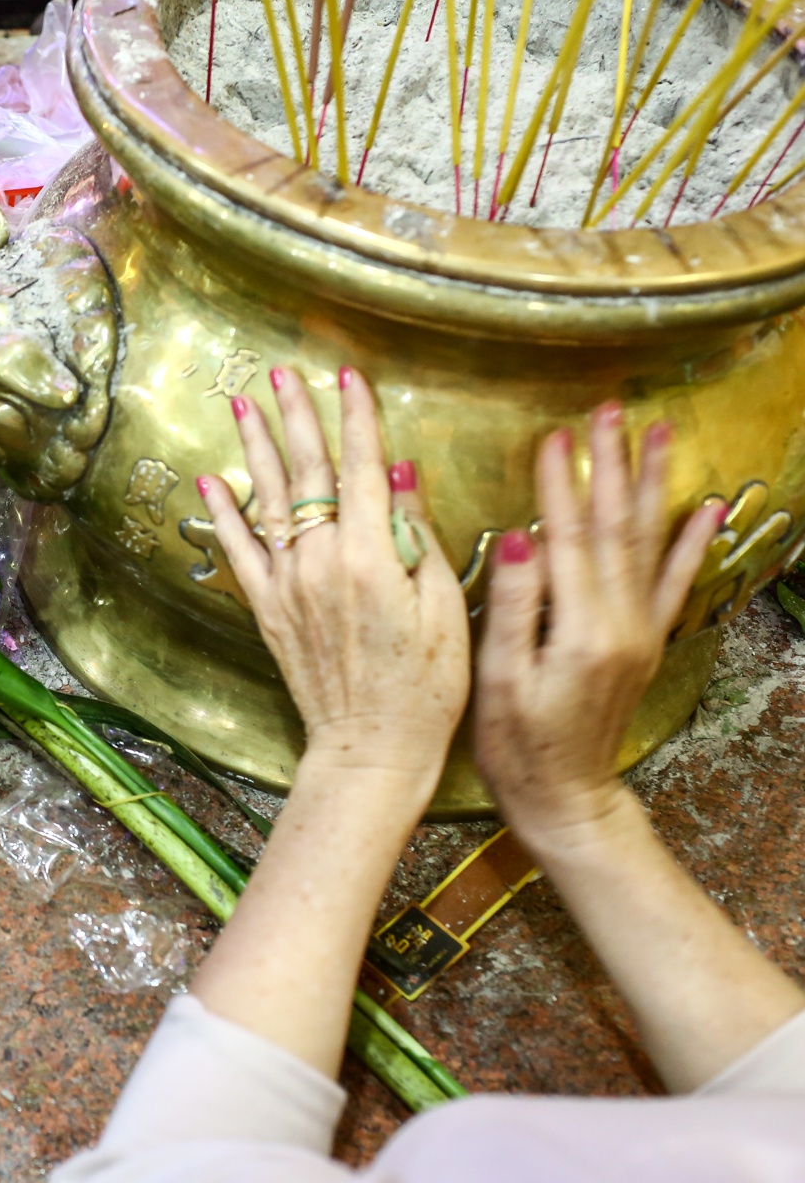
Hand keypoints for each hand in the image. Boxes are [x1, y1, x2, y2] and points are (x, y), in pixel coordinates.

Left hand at [198, 366, 469, 784]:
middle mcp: (321, 561)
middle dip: (297, 417)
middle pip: (307, 473)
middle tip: (282, 372)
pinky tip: (210, 482)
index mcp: (372, 556)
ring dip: (255, 449)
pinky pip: (239, 552)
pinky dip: (222, 515)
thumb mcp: (444, 607)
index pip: (363, 467)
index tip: (349, 375)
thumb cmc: (426, 687)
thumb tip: (400, 472)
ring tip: (242, 405)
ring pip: (268, 501)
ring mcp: (289, 584)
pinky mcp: (268, 609)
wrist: (372, 747)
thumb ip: (419, 535)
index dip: (357, 416)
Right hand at [473, 404, 722, 849]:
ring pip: (646, 544)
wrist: (563, 794)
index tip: (554, 435)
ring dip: (652, 485)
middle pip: (616, 529)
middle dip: (612, 466)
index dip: (563, 484)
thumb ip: (514, 605)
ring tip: (658, 433)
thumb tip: (522, 537)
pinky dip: (690, 543)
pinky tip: (705, 508)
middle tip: (609, 410)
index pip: (571, 538)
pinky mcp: (644, 642)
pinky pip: (673, 583)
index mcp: (580, 630)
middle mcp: (622, 625)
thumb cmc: (516, 741)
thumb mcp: (500, 676)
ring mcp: (639, 632)